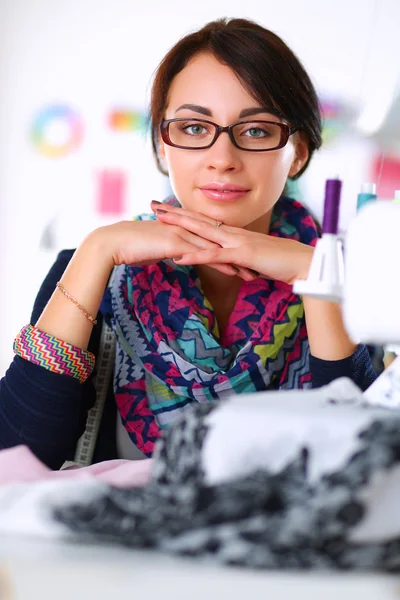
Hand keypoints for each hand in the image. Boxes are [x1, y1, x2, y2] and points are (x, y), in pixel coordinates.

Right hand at [92, 219, 242, 275]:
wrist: (113, 242)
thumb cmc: (132, 247)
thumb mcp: (156, 248)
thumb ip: (170, 249)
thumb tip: (177, 255)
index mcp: (183, 227)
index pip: (212, 238)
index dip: (229, 249)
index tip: (245, 260)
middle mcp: (186, 227)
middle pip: (220, 241)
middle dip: (239, 254)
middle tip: (258, 265)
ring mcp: (182, 233)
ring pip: (215, 247)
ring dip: (235, 260)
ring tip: (252, 273)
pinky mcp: (176, 242)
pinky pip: (202, 253)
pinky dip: (219, 263)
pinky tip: (232, 272)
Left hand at [152, 202, 313, 284]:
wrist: (304, 262)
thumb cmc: (282, 262)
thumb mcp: (256, 259)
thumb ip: (242, 259)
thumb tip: (235, 264)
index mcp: (235, 234)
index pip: (205, 221)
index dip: (185, 215)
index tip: (167, 210)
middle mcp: (233, 233)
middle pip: (198, 220)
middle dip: (174, 213)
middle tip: (152, 205)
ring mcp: (237, 242)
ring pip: (202, 232)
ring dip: (179, 227)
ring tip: (158, 222)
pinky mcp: (242, 254)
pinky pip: (215, 255)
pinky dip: (196, 256)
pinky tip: (179, 258)